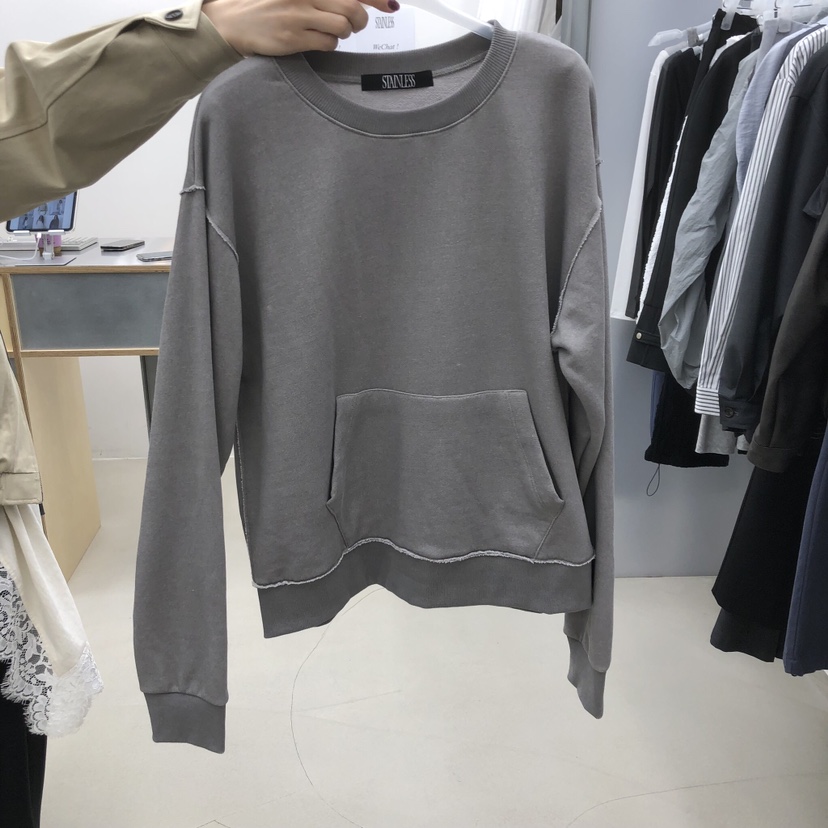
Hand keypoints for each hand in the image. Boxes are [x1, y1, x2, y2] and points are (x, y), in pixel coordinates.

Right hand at [202, 0, 399, 55]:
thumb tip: (357, 4)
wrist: (234, 21)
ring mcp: (299, 14)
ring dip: (344, 33)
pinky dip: (329, 45)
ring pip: (343, 27)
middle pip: (353, 8)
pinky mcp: (294, 37)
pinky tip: (317, 41)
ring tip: (332, 32)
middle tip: (355, 26)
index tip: (391, 4)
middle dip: (361, 21)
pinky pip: (329, 44)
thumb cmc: (269, 6)